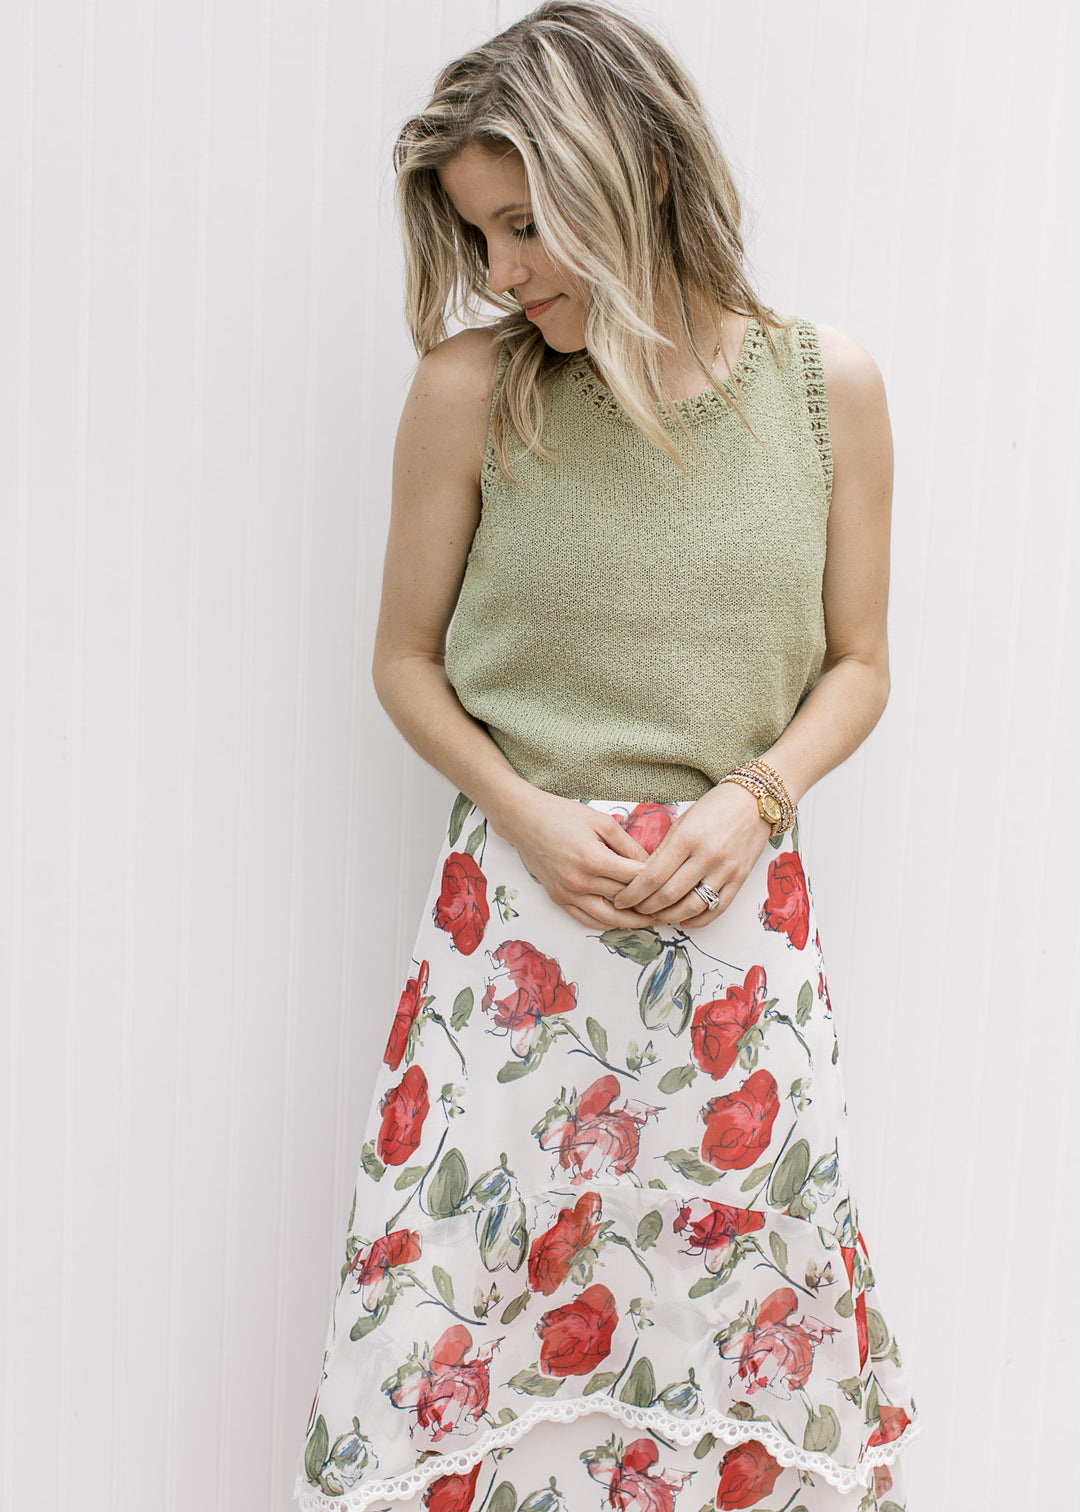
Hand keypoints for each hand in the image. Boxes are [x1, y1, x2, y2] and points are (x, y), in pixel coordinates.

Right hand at [497, 788, 657, 929]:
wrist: (524, 821)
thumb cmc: (563, 815)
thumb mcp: (602, 822)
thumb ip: (628, 845)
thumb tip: (651, 863)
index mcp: (593, 859)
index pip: (634, 879)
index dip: (655, 881)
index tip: (670, 881)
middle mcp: (579, 882)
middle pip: (624, 901)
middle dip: (648, 905)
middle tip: (668, 905)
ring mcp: (567, 894)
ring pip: (607, 919)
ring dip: (631, 923)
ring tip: (650, 920)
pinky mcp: (558, 899)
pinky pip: (586, 920)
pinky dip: (606, 924)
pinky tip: (621, 921)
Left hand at [610, 781, 771, 927]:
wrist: (754, 802)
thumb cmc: (714, 808)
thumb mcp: (682, 823)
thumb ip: (662, 852)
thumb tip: (641, 878)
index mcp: (688, 838)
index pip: (653, 876)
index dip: (633, 893)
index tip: (621, 899)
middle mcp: (708, 856)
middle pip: (669, 895)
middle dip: (646, 907)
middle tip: (634, 909)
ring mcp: (726, 870)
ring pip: (692, 907)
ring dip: (669, 917)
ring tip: (656, 915)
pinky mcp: (740, 879)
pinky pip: (717, 908)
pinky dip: (698, 920)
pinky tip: (684, 920)